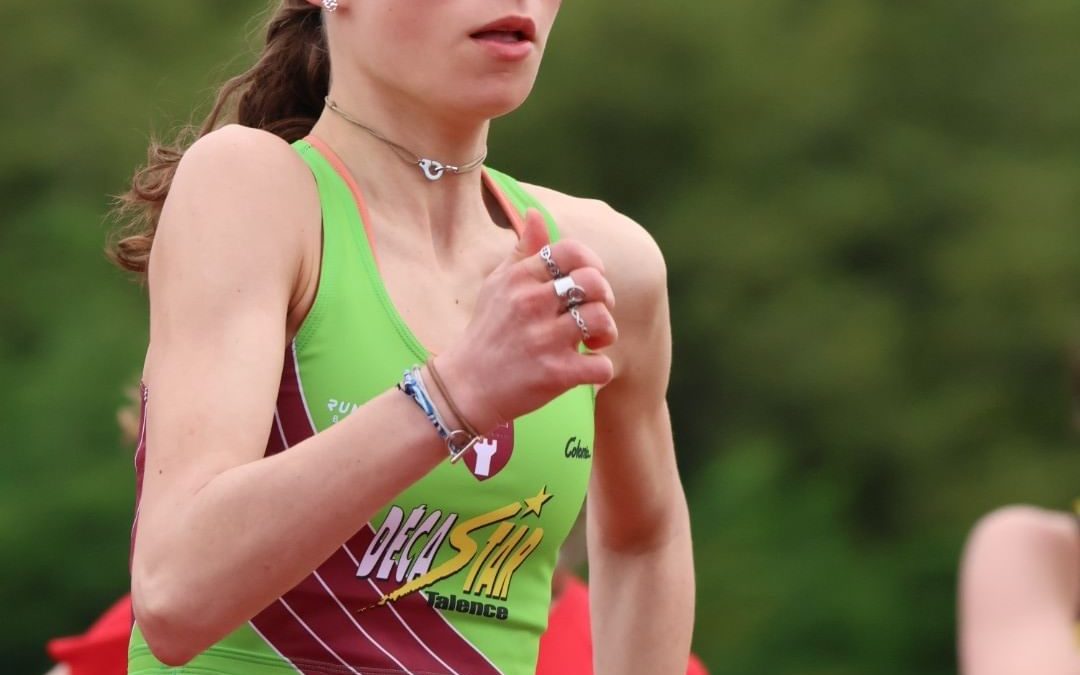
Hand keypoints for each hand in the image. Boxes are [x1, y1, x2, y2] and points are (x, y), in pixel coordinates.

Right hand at [434, 209, 616, 432]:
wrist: (465, 387)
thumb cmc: (487, 331)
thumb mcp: (497, 285)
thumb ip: (522, 250)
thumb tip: (536, 213)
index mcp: (519, 278)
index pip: (572, 251)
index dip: (591, 263)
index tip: (587, 282)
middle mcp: (531, 304)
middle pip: (593, 283)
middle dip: (604, 297)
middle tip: (594, 312)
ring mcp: (543, 340)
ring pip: (602, 320)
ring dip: (606, 332)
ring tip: (592, 341)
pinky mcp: (555, 374)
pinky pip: (601, 365)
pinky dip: (600, 370)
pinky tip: (585, 369)